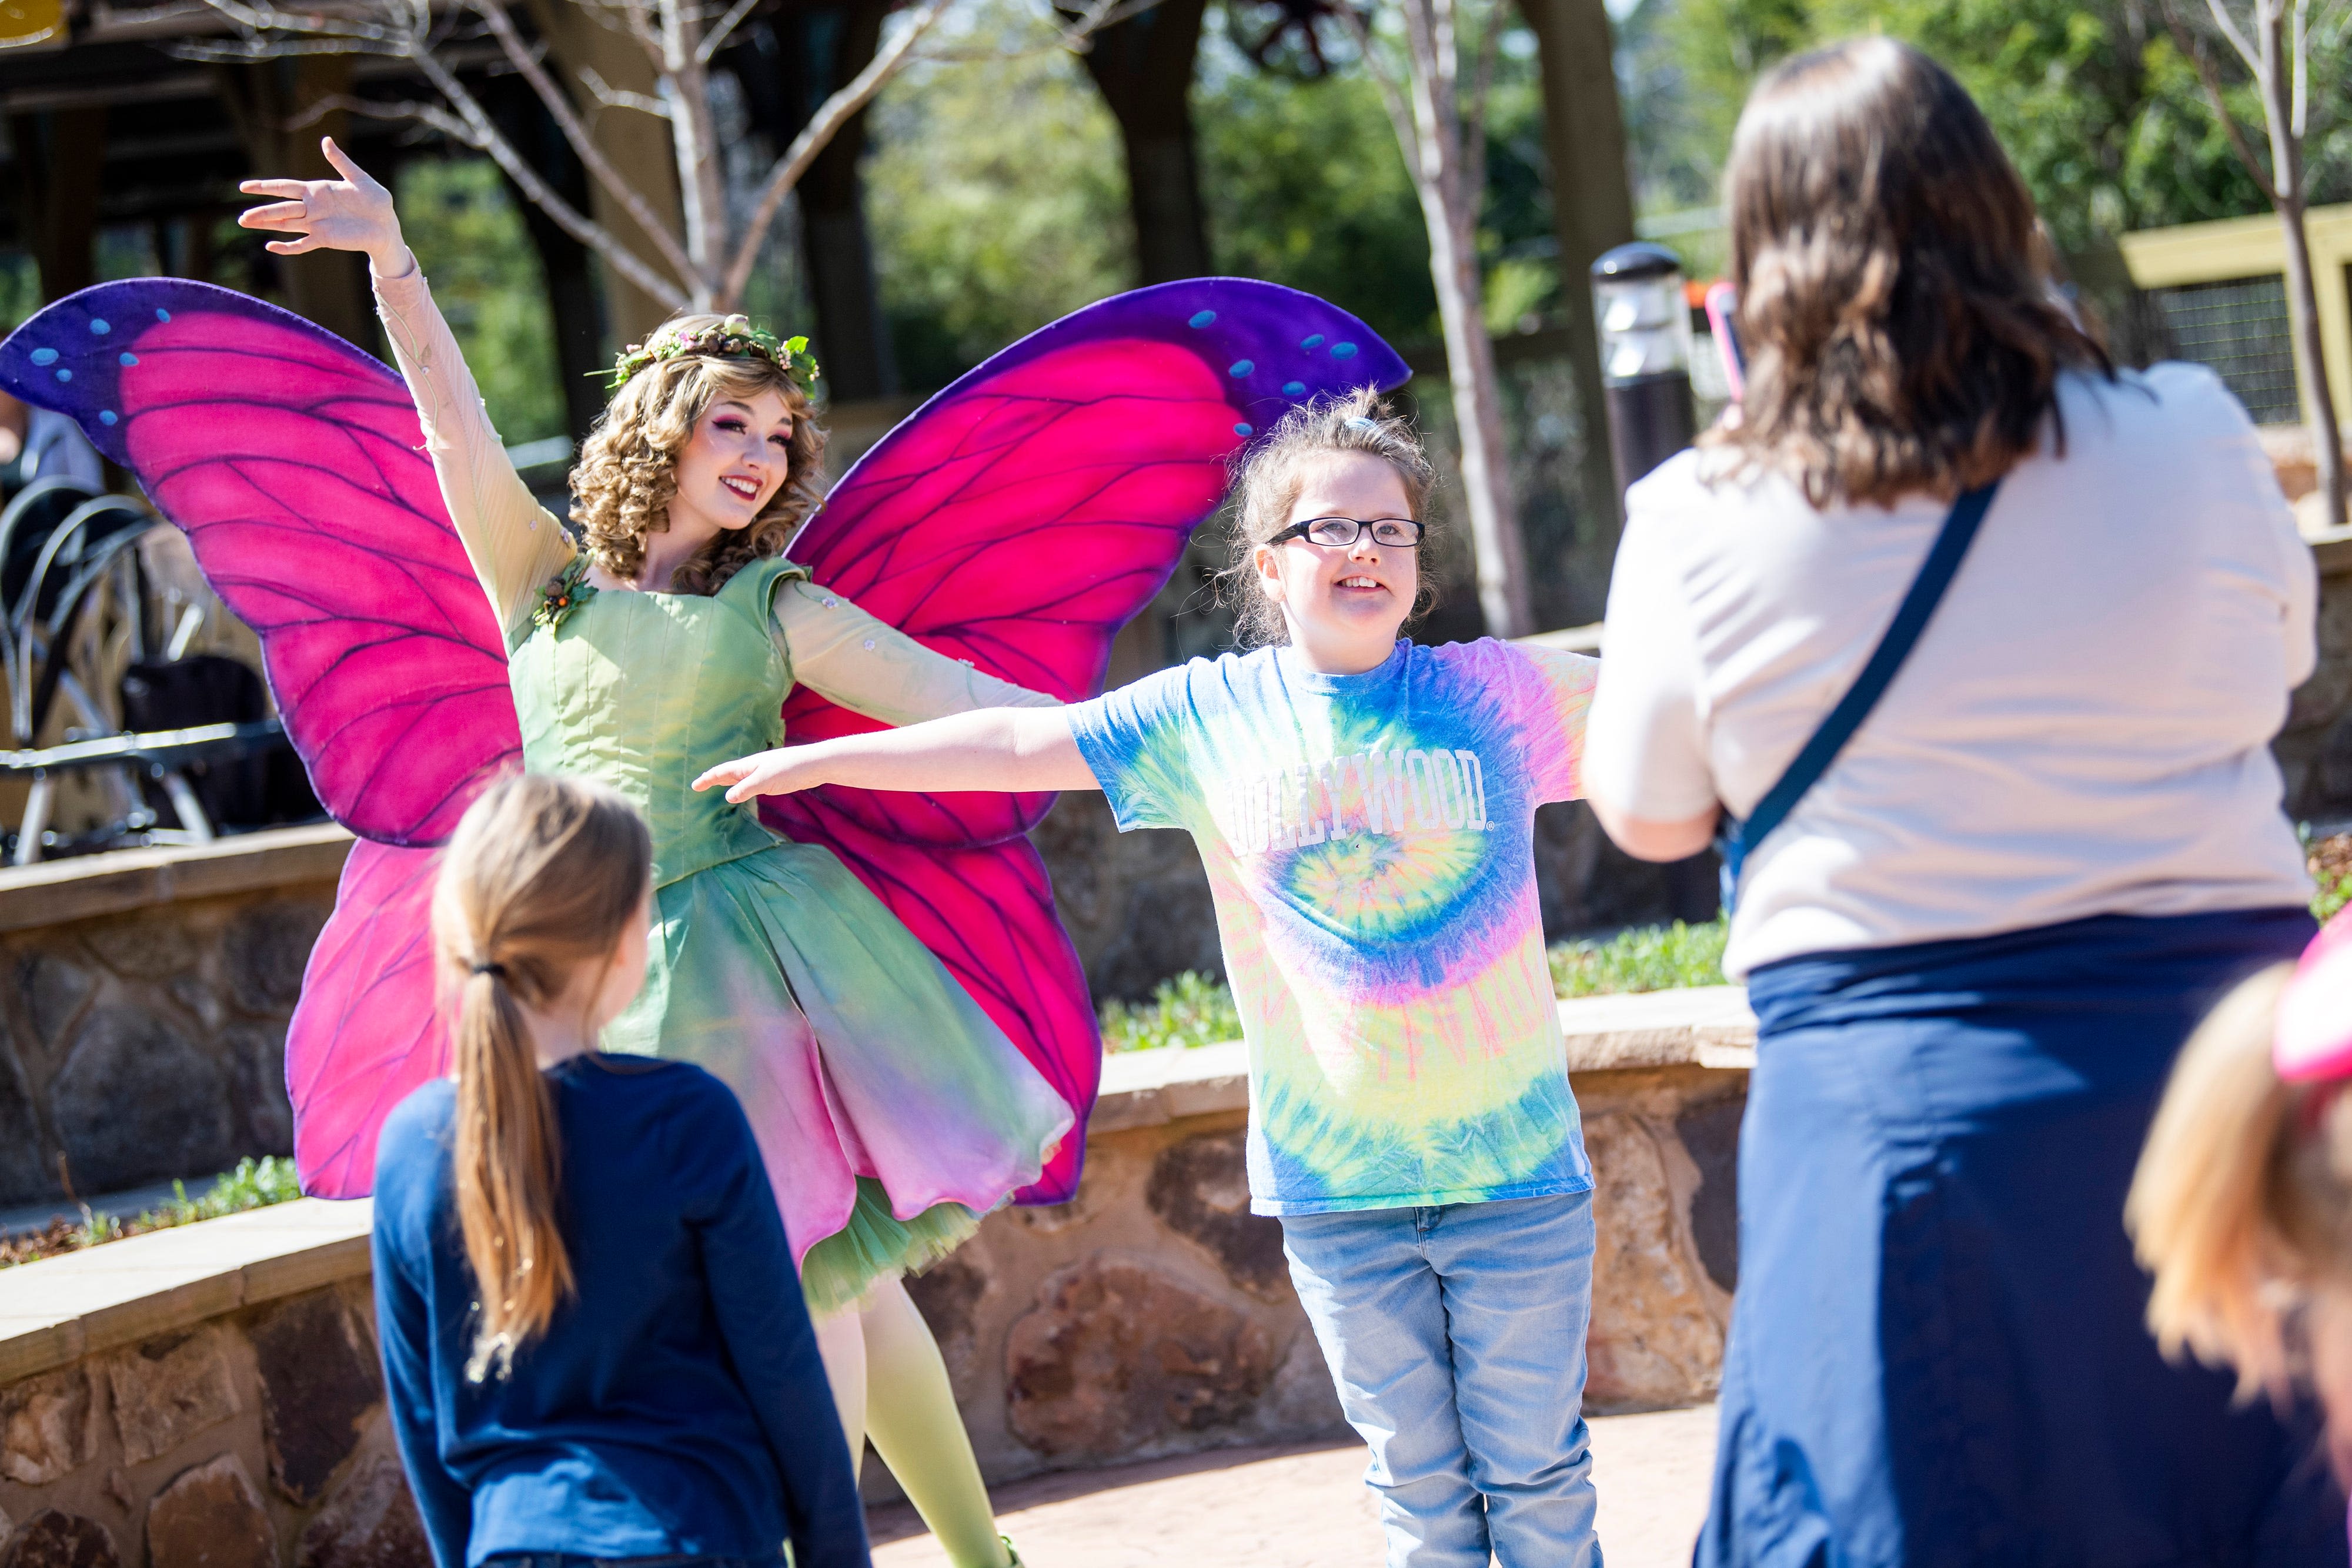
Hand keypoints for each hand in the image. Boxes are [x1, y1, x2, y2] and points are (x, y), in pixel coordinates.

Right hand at [238, 137, 409, 277]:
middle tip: (241, 218)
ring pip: (286, 224)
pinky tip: (271, 247)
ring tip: (246, 224)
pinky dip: (288, 247)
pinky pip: (303, 244)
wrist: (387, 225)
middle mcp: (312, 207)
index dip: (264, 187)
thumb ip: (340, 161)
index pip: (284, 187)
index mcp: (317, 191)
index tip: (244, 187)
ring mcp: (317, 224)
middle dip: (261, 212)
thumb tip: (325, 140)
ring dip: (267, 225)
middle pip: (280, 208)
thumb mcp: (359, 179)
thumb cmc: (376, 200)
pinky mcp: (325, 238)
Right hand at [694, 746, 828, 803]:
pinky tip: (746, 789)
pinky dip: (743, 786)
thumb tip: (727, 797)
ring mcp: (764, 771)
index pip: (722, 772)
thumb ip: (745, 789)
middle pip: (728, 772)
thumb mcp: (764, 781)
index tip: (694, 786)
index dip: (707, 778)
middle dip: (713, 778)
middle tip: (699, 784)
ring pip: (740, 777)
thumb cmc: (790, 769)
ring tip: (718, 785)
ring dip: (727, 781)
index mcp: (748, 765)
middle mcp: (754, 767)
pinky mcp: (775, 777)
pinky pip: (752, 782)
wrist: (816, 764)